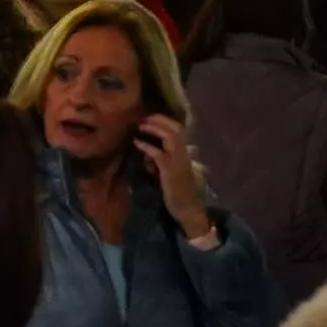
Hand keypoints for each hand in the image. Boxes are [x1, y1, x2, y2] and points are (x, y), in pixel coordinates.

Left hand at [136, 111, 215, 244]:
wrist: (189, 209)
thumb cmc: (180, 192)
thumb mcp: (174, 171)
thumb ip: (164, 159)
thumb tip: (149, 152)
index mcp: (186, 153)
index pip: (179, 129)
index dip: (165, 120)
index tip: (150, 117)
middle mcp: (184, 154)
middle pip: (175, 128)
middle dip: (159, 119)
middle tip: (143, 118)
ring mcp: (178, 161)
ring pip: (170, 137)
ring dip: (154, 128)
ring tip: (140, 126)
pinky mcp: (170, 171)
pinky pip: (158, 154)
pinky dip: (147, 146)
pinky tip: (137, 143)